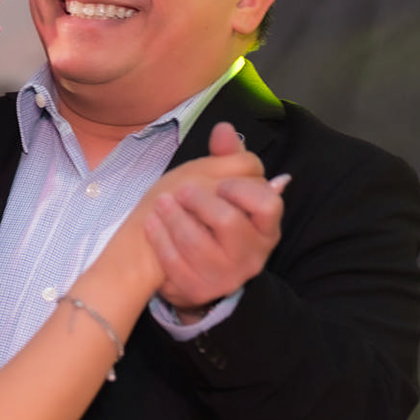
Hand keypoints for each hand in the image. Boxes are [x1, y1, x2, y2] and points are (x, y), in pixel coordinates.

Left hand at [144, 122, 283, 313]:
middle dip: (199, 200)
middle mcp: (252, 256)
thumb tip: (224, 129)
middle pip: (228, 222)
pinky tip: (152, 222)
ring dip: (173, 217)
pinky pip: (174, 263)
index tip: (221, 182)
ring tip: (160, 202)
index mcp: (266, 228)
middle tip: (181, 189)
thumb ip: (228, 158)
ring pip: (196, 243)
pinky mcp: (199, 290)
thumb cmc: (209, 217)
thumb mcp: (222, 186)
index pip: (267, 204)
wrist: (188, 264)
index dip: (241, 189)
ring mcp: (226, 277)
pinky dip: (159, 238)